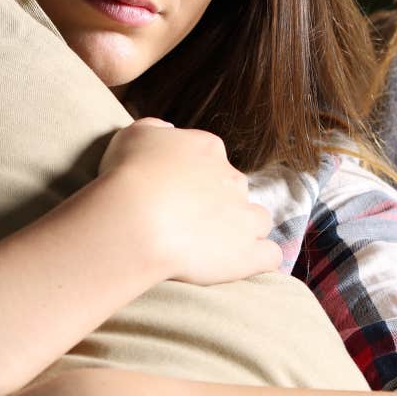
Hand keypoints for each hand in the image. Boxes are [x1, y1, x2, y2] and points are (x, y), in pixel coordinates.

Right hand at [96, 117, 280, 285]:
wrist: (134, 218)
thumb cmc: (127, 175)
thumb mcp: (134, 136)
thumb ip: (155, 130)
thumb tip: (167, 131)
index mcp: (208, 149)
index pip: (212, 159)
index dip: (196, 176)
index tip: (175, 192)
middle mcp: (232, 179)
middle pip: (235, 190)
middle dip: (219, 204)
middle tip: (187, 222)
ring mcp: (244, 217)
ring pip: (259, 220)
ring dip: (245, 230)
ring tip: (217, 246)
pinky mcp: (247, 254)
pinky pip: (268, 256)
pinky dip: (260, 260)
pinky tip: (242, 265)